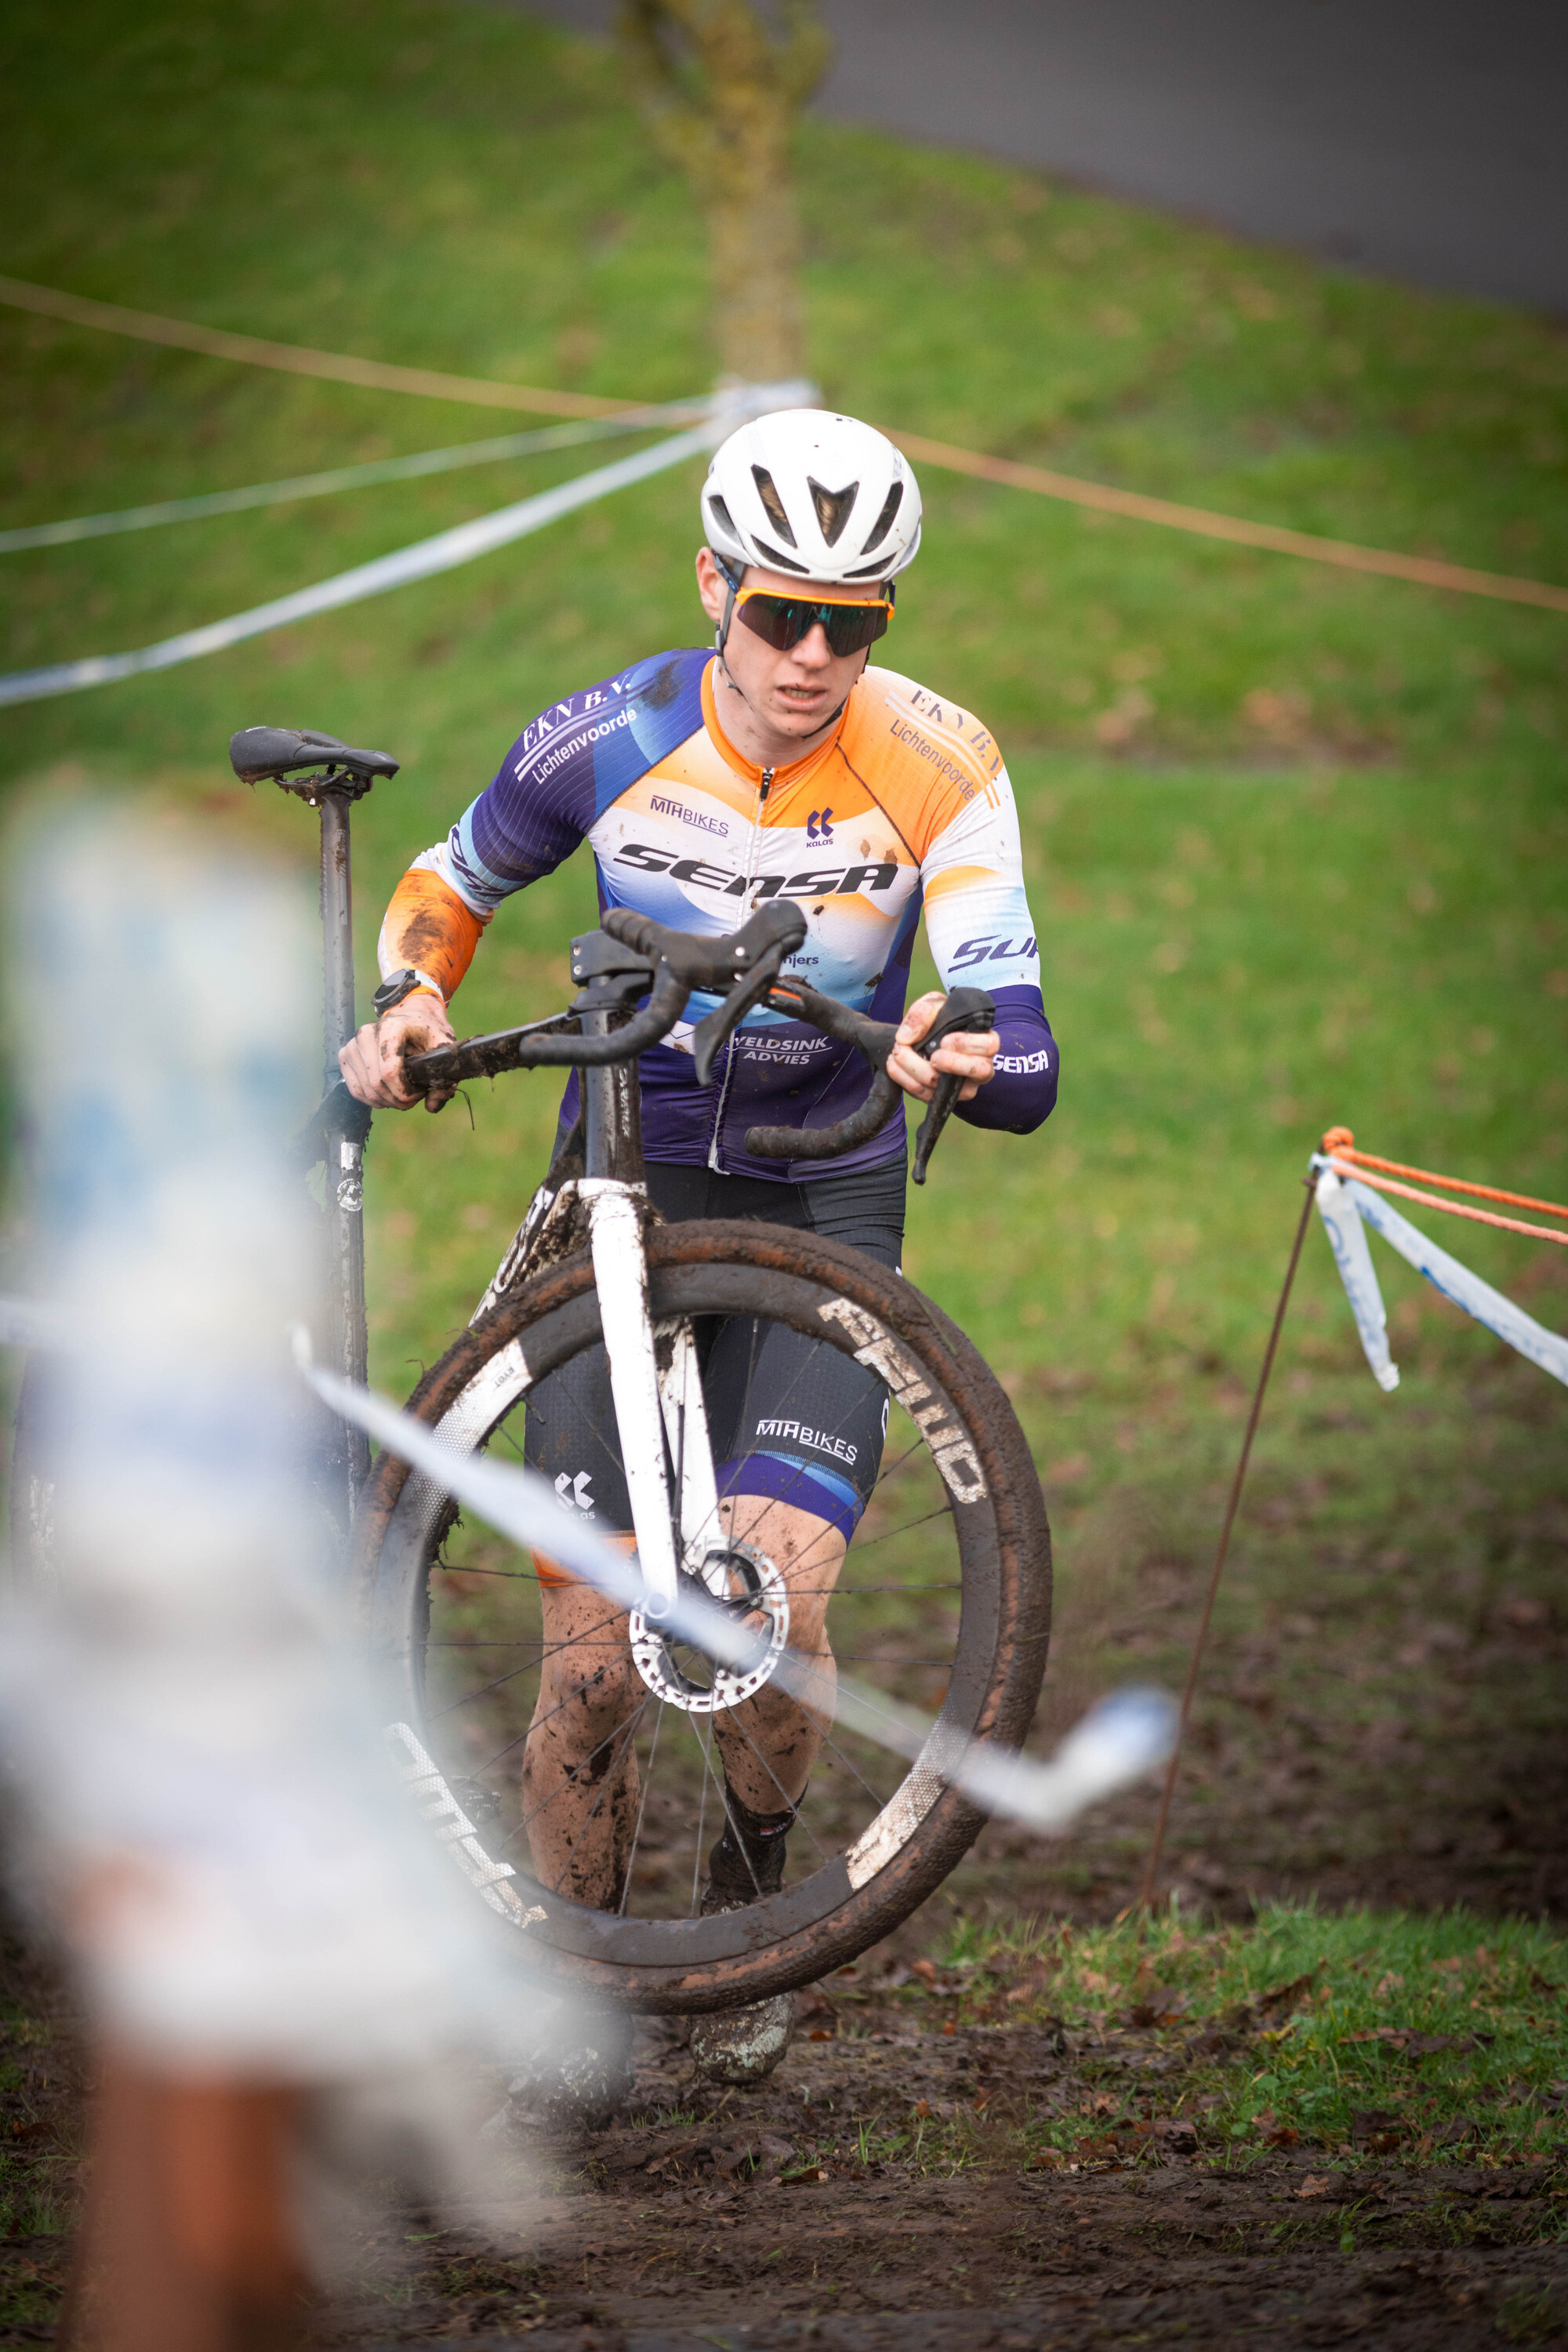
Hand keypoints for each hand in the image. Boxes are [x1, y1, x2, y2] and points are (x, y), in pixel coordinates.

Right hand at [338, 992, 456, 1111]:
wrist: (409, 1017)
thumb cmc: (427, 1032)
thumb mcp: (444, 1049)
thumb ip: (444, 1079)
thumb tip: (431, 1106)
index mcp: (391, 1027)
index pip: (389, 1072)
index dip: (405, 1092)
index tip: (420, 1093)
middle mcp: (366, 1033)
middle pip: (377, 1084)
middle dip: (398, 1100)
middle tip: (414, 1097)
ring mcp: (352, 1045)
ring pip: (366, 1091)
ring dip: (387, 1101)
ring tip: (404, 1093)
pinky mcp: (345, 1055)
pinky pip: (355, 1090)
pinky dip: (373, 1099)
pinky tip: (388, 1093)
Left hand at [887, 991, 999, 1103]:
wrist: (921, 1038)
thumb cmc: (937, 1020)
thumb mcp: (932, 1005)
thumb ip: (922, 1012)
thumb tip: (906, 1037)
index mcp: (983, 1041)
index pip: (990, 1045)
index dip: (968, 1044)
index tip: (945, 1040)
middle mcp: (980, 1067)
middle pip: (980, 1070)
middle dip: (953, 1063)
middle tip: (932, 1055)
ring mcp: (963, 1086)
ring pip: (950, 1088)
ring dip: (918, 1070)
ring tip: (900, 1052)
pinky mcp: (942, 1097)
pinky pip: (927, 1096)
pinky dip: (905, 1080)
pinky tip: (894, 1064)